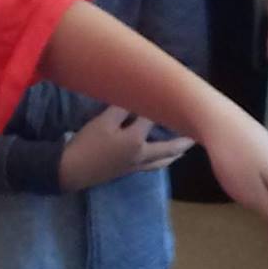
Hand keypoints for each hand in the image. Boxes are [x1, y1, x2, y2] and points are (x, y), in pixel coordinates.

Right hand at [59, 105, 194, 192]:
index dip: (163, 107)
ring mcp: (135, 165)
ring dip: (174, 154)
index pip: (154, 119)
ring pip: (161, 161)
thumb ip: (121, 108)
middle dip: (182, 139)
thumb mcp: (102, 122)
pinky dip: (160, 163)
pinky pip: (150, 167)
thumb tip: (136, 97)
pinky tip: (160, 162)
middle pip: (167, 146)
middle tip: (196, 135)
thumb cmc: (86, 145)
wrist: (71, 171)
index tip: (174, 97)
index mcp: (136, 139)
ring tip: (183, 151)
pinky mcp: (126, 172)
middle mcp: (141, 154)